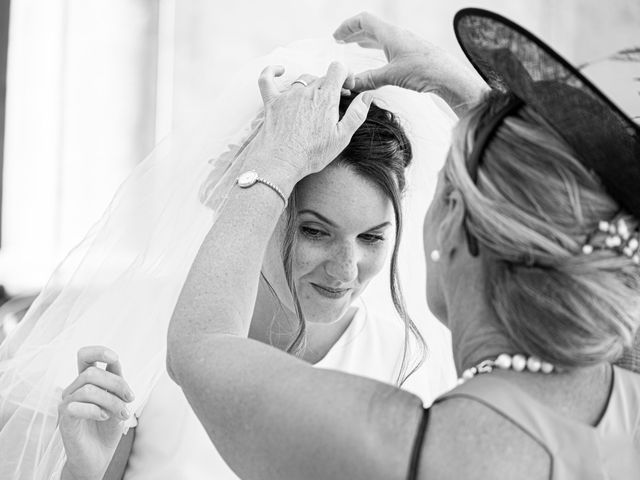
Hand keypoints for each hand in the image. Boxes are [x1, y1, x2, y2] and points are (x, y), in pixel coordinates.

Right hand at [59, 346, 134, 479]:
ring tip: (122, 414)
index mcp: (87, 382)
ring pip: (89, 389)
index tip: (115, 358)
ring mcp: (67, 403)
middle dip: (117, 384)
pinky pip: (77, 406)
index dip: (99, 351)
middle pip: (93, 372)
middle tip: (130, 399)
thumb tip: (114, 361)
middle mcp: (74, 389)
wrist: (99, 457)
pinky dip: (96, 410)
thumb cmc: (107, 428)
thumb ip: (116, 382)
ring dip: (112, 401)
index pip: (85, 356)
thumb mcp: (117, 401)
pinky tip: (104, 417)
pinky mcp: (64, 419)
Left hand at [240, 62, 372, 187]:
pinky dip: (272, 71)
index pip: (338, 69)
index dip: (346, 74)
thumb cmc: (312, 153)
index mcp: (326, 97)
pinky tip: (279, 70)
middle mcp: (306, 91)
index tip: (348, 87)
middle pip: (322, 77)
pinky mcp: (271, 102)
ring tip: (315, 102)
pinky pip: (267, 79)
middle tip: (333, 105)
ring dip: (311, 86)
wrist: (281, 163)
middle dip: (331, 86)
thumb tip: (367, 96)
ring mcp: (287, 95)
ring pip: (302, 80)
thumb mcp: (342, 137)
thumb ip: (357, 114)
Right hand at [333, 12, 487, 115]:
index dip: (347, 26)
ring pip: (381, 36)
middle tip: (340, 41)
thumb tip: (351, 84)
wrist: (449, 76)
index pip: (364, 21)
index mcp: (390, 34)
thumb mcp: (392, 76)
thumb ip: (369, 79)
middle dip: (354, 33)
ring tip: (355, 46)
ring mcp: (405, 43)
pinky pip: (390, 45)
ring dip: (365, 39)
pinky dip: (378, 48)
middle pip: (371, 27)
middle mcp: (398, 35)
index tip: (336, 37)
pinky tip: (378, 57)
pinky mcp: (412, 53)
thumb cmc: (424, 71)